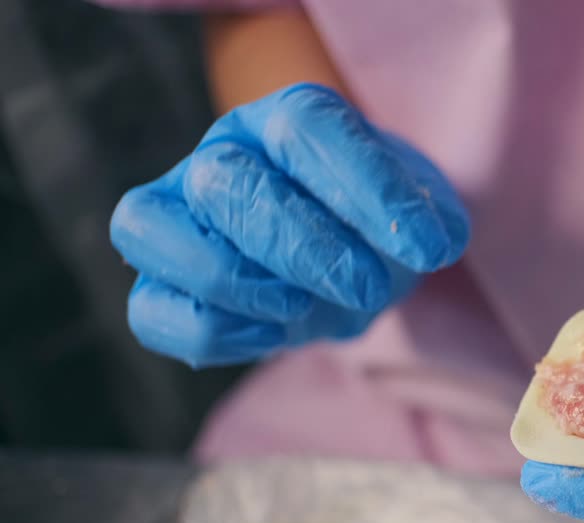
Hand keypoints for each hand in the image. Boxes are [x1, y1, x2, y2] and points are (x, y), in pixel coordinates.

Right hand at [110, 83, 468, 366]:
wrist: (350, 264)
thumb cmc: (377, 229)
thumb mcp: (420, 216)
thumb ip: (428, 220)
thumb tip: (426, 242)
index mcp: (285, 123)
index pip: (306, 126)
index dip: (369, 188)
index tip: (430, 250)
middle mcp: (221, 156)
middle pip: (225, 177)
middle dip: (303, 246)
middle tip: (367, 287)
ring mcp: (177, 217)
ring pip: (150, 227)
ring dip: (232, 279)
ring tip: (298, 306)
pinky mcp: (162, 285)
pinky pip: (150, 308)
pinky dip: (211, 330)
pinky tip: (271, 335)